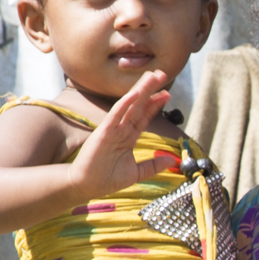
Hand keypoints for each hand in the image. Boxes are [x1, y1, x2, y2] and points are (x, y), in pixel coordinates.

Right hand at [67, 72, 180, 198]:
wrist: (86, 186)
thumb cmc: (107, 179)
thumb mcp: (137, 173)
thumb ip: (153, 166)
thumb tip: (172, 161)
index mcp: (128, 137)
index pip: (144, 116)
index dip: (155, 105)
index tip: (167, 94)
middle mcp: (121, 129)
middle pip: (138, 106)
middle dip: (150, 90)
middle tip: (161, 74)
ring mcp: (112, 129)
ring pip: (129, 106)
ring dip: (140, 90)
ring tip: (152, 76)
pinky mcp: (103, 133)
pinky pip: (115, 115)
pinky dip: (125, 104)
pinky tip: (135, 93)